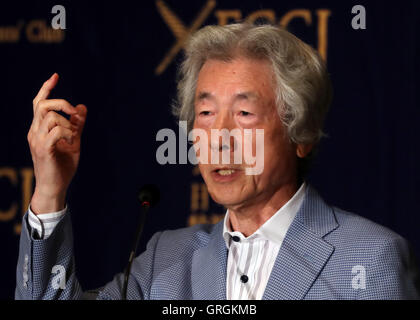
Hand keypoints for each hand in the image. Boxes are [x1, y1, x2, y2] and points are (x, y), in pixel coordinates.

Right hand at [27, 73, 86, 213]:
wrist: (54, 187)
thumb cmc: (62, 166)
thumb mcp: (73, 142)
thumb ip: (77, 125)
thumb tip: (83, 107)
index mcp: (39, 128)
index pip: (38, 103)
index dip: (46, 88)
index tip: (56, 76)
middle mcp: (34, 132)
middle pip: (42, 105)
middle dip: (62, 103)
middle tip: (75, 114)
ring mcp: (37, 140)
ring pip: (50, 116)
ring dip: (68, 123)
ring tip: (73, 136)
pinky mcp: (43, 150)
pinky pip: (56, 131)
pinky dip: (68, 132)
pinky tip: (72, 142)